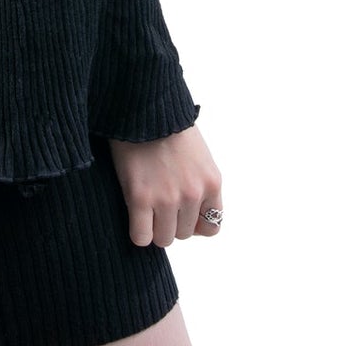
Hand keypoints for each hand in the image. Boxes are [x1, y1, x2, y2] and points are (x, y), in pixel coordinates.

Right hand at [105, 125, 223, 247]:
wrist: (143, 106)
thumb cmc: (169, 128)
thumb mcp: (200, 156)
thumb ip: (203, 187)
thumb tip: (200, 225)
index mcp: (212, 182)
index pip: (212, 226)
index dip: (194, 222)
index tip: (181, 211)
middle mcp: (193, 194)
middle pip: (184, 233)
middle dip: (171, 221)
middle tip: (158, 200)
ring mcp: (167, 198)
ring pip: (163, 239)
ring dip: (154, 227)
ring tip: (145, 205)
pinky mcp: (140, 197)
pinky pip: (141, 237)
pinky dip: (137, 231)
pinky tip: (134, 213)